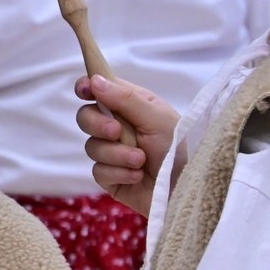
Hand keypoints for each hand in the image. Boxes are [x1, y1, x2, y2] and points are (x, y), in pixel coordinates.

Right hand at [75, 73, 178, 216]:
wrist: (184, 189)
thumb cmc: (178, 149)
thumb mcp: (158, 118)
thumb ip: (126, 99)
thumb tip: (95, 80)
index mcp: (131, 106)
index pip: (99, 90)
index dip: (87, 87)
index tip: (85, 91)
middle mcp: (118, 126)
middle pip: (86, 117)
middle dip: (98, 124)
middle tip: (116, 132)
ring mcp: (111, 152)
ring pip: (92, 146)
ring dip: (117, 154)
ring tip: (140, 161)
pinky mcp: (109, 176)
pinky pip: (99, 170)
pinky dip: (119, 172)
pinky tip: (137, 176)